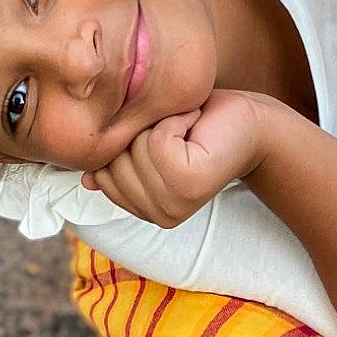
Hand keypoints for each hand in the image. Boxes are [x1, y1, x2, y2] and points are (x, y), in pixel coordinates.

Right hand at [81, 89, 268, 227]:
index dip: (124, 141)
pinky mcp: (188, 184)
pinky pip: (157, 141)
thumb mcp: (149, 143)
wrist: (250, 125)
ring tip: (187, 130)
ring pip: (135, 149)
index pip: (100, 173)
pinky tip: (195, 125)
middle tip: (176, 133)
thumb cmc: (200, 128)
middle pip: (114, 160)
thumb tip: (87, 179)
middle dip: (140, 132)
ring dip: (160, 124)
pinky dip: (175, 121)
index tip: (158, 136)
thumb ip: (119, 162)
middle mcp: (158, 216)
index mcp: (144, 211)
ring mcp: (173, 205)